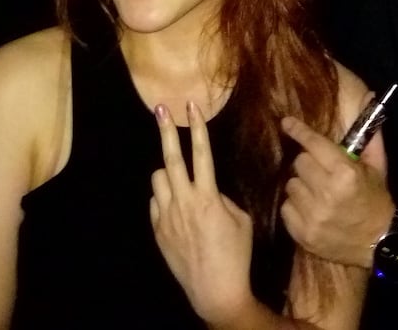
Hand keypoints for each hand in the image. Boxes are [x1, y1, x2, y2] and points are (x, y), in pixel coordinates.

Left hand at [149, 102, 259, 324]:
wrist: (215, 290)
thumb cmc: (236, 254)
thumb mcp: (241, 221)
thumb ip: (222, 198)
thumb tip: (210, 189)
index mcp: (208, 197)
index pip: (202, 153)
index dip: (197, 127)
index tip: (192, 106)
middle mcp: (183, 202)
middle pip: (170, 158)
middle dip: (166, 130)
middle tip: (161, 110)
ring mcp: (167, 217)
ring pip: (158, 178)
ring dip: (168, 172)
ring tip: (180, 178)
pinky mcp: (158, 230)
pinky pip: (156, 202)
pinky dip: (164, 197)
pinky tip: (176, 207)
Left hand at [279, 115, 393, 269]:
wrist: (380, 242)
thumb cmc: (376, 199)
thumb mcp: (376, 166)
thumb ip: (370, 134)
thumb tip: (370, 96)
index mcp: (346, 173)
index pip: (314, 144)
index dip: (299, 131)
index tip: (286, 122)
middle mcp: (328, 193)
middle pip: (299, 163)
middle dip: (309, 165)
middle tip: (321, 173)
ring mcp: (314, 215)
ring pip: (290, 185)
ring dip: (302, 186)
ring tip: (318, 194)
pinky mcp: (303, 233)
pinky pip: (286, 207)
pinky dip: (296, 207)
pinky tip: (313, 211)